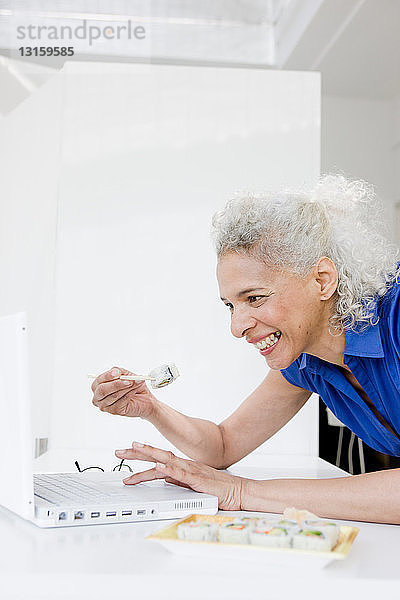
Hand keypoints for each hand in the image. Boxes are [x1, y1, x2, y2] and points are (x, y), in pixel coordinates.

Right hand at [91, 367, 155, 418]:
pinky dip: (130, 393)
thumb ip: (121, 372)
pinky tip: (136, 389)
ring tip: (137, 382)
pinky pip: (122, 401)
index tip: (117, 372)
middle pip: (103, 390)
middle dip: (116, 384)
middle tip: (128, 380)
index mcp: (97, 386)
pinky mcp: (115, 411)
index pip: (99, 380)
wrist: (142, 397)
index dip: (107, 376)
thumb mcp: (126, 374)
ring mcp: (105, 406)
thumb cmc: (130, 385)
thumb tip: (119, 372)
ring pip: (115, 395)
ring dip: (127, 388)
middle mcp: (98, 397)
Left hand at [115, 442, 244, 510]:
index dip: (141, 455)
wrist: (238, 491)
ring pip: (165, 460)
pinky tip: (158, 465)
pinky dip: (168, 468)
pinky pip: (180, 473)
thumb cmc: (218, 489)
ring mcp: (190, 470)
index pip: (157, 459)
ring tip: (133, 449)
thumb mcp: (192, 485)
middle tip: (119, 451)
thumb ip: (178, 480)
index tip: (126, 452)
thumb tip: (163, 478)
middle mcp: (184, 465)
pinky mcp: (197, 479)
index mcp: (182, 467)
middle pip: (156, 455)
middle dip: (136, 453)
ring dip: (148, 454)